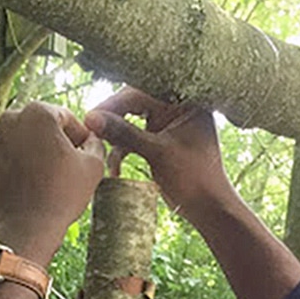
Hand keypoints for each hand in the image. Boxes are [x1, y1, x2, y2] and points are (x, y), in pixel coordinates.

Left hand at [0, 104, 104, 267]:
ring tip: (46, 178)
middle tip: (65, 166)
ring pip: (19, 143)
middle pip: (39, 127)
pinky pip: (3, 161)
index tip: (84, 152)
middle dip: (53, 143)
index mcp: (38, 112)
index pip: (65, 118)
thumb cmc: (62, 195)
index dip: (79, 136)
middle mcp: (9, 120)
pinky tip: (28, 186)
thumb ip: (95, 144)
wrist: (28, 229)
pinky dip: (14, 169)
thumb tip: (92, 140)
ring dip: (32, 154)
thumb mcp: (93, 165)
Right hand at [85, 87, 232, 220]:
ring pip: (132, 120)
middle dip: (114, 119)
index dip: (115, 103)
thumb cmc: (194, 178)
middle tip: (92, 130)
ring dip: (117, 137)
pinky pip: (136, 137)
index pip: (143, 90)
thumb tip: (90, 117)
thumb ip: (124, 132)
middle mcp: (178, 105)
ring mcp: (169, 122)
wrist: (209, 208)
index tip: (92, 116)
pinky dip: (124, 150)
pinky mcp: (161, 139)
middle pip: (135, 102)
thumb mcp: (157, 152)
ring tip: (102, 151)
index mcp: (186, 98)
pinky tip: (115, 168)